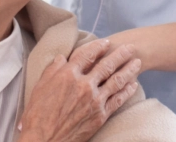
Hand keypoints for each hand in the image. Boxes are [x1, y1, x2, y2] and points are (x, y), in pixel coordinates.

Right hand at [15, 39, 143, 141]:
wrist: (44, 139)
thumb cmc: (38, 114)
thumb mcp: (40, 87)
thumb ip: (53, 70)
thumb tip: (62, 57)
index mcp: (67, 75)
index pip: (87, 55)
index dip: (98, 47)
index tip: (106, 42)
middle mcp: (84, 85)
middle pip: (107, 65)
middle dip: (120, 54)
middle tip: (131, 47)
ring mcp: (94, 100)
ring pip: (116, 81)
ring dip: (129, 70)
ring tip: (137, 62)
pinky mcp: (100, 115)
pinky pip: (118, 100)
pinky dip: (127, 91)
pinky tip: (134, 85)